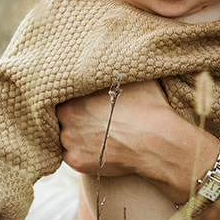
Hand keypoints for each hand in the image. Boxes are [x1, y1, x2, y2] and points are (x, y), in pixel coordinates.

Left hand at [57, 80, 207, 200]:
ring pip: (65, 135)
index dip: (74, 95)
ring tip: (95, 133)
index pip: (63, 92)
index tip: (86, 98)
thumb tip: (111, 58)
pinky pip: (71, 155)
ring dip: (75, 134)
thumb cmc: (147, 106)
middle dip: (73, 115)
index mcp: (75, 93)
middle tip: (91, 116)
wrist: (158, 142)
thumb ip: (109, 70)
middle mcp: (66, 117)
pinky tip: (97, 147)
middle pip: (62, 114)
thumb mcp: (129, 77)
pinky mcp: (76, 161)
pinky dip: (80, 152)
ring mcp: (69, 141)